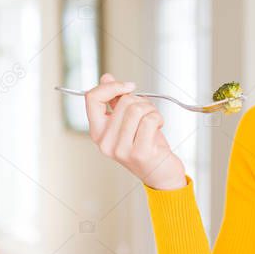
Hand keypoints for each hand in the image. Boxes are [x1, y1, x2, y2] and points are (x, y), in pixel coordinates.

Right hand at [84, 73, 186, 189]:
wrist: (162, 175)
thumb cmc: (147, 147)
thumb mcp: (128, 122)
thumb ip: (115, 101)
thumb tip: (106, 78)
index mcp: (98, 132)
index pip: (92, 98)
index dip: (111, 86)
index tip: (128, 86)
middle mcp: (105, 142)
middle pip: (123, 101)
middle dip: (141, 101)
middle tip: (148, 114)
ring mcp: (121, 149)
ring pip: (137, 108)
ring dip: (151, 110)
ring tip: (153, 121)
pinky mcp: (140, 152)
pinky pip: (150, 119)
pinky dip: (159, 118)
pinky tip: (159, 128)